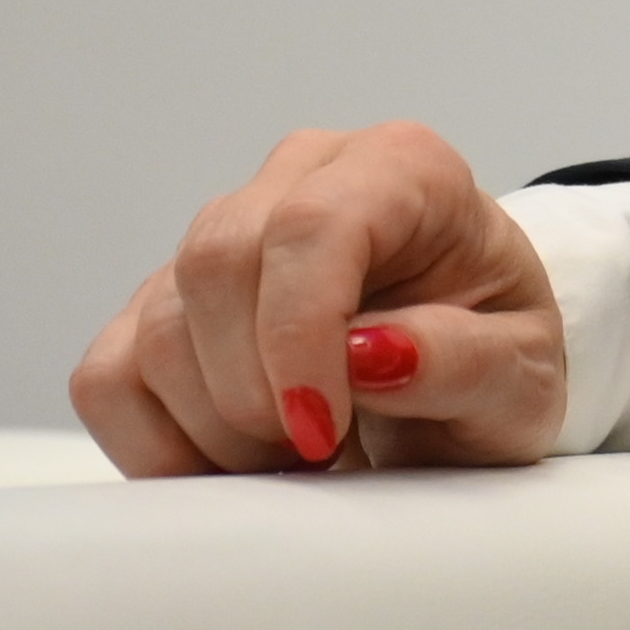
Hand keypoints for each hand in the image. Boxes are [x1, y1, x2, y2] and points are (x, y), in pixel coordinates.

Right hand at [73, 123, 565, 474]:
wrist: (464, 371)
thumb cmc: (494, 358)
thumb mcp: (522, 379)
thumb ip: (463, 363)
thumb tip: (371, 354)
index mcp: (405, 168)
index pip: (312, 226)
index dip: (297, 335)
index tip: (319, 429)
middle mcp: (303, 177)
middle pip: (216, 266)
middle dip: (256, 393)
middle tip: (321, 454)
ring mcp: (221, 234)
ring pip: (156, 330)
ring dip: (216, 428)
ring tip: (298, 457)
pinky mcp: (160, 303)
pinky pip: (108, 378)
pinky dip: (157, 444)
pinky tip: (234, 461)